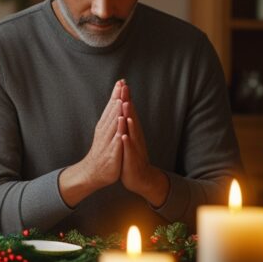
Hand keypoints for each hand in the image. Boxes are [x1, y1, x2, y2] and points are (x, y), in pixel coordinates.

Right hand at [59, 80, 124, 206]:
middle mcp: (104, 132)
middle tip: (121, 84)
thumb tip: (116, 105)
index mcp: (104, 127)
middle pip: (112, 112)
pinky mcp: (112, 154)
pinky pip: (115, 142)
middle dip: (117, 98)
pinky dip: (118, 133)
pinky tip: (121, 126)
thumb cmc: (102, 153)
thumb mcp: (106, 134)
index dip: (116, 94)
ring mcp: (108, 142)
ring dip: (117, 112)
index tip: (121, 81)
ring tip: (121, 100)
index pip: (111, 107)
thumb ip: (111, 120)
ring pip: (113, 125)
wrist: (93, 173)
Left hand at [118, 84, 169, 206]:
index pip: (128, 111)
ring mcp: (135, 147)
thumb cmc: (132, 157)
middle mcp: (135, 136)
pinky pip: (129, 150)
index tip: (121, 82)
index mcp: (133, 131)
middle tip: (125, 86)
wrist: (141, 178)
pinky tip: (124, 135)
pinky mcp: (132, 159)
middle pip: (131, 116)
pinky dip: (127, 142)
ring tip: (126, 105)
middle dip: (128, 102)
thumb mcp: (129, 138)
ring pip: (132, 131)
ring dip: (129, 118)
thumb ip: (128, 123)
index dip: (125, 97)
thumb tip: (126, 108)